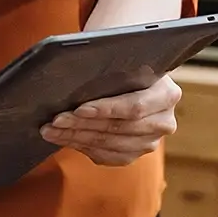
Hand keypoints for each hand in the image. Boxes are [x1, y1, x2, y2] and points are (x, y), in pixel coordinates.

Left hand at [41, 74, 181, 166]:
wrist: (135, 76)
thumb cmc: (124, 64)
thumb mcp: (122, 60)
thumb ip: (108, 66)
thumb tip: (71, 70)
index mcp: (167, 94)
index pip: (135, 107)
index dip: (105, 110)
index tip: (78, 109)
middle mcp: (164, 121)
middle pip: (119, 128)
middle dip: (82, 125)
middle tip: (55, 121)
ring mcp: (152, 141)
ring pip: (110, 145)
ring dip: (76, 137)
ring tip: (50, 131)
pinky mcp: (136, 153)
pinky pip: (108, 156)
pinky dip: (82, 147)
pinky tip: (63, 138)